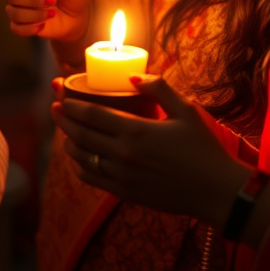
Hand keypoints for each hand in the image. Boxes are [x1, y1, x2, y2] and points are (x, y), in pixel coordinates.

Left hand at [51, 75, 249, 225]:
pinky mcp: (126, 193)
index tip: (59, 95)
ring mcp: (123, 176)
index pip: (92, 115)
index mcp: (136, 130)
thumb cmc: (203, 148)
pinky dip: (81, 167)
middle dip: (64, 120)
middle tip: (55, 109)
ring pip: (83, 158)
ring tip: (66, 132)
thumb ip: (159, 88)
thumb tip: (132, 77)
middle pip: (81, 135)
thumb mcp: (185, 110)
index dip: (72, 104)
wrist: (215, 191)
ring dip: (70, 143)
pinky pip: (93, 179)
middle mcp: (124, 154)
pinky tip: (80, 159)